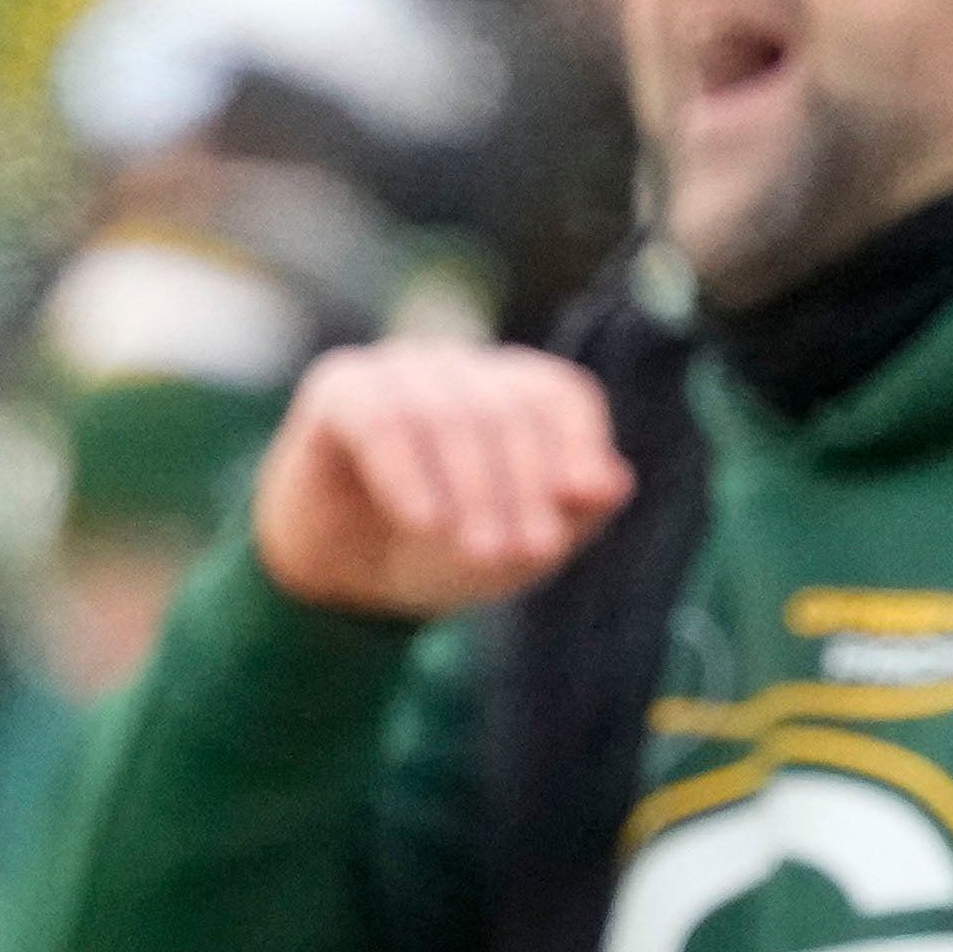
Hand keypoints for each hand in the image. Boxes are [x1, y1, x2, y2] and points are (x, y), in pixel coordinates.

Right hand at [250, 340, 633, 616]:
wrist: (343, 583)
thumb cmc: (440, 553)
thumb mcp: (517, 549)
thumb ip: (573, 516)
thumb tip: (613, 482)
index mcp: (514, 389)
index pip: (558, 396)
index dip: (574, 449)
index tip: (577, 507)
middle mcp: (460, 368)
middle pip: (506, 408)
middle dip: (519, 488)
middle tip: (522, 553)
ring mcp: (397, 370)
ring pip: (446, 414)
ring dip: (470, 489)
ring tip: (479, 552)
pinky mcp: (339, 387)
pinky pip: (380, 420)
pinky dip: (406, 474)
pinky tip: (423, 520)